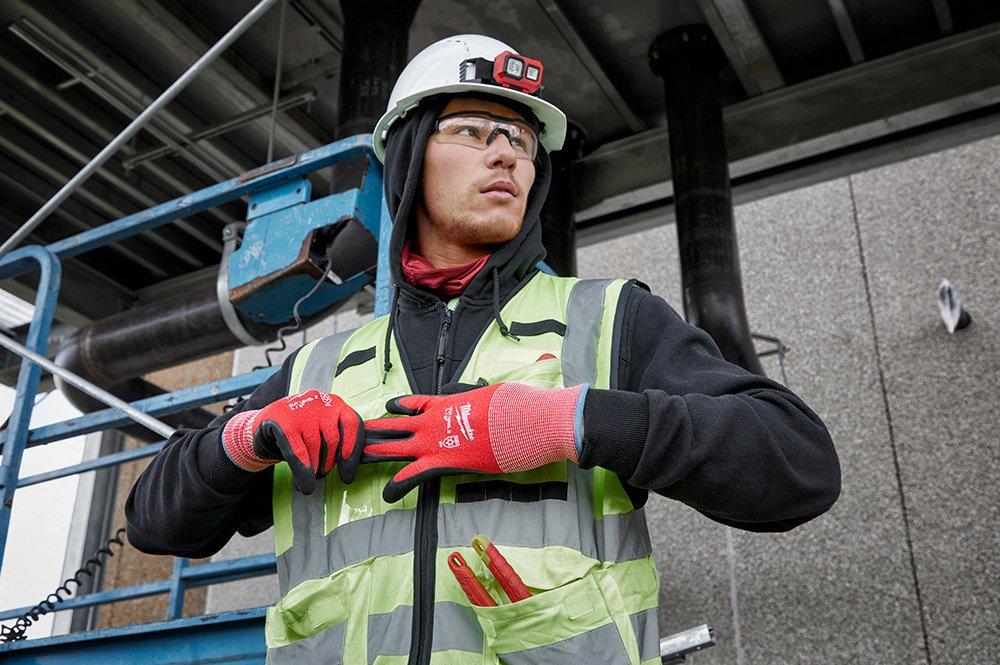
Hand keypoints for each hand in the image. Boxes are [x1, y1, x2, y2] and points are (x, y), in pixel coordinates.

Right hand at [222, 390, 363, 493]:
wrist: (262, 427)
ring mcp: (300, 408)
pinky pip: (297, 450)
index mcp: (334, 403)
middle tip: (322, 475)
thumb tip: (353, 465)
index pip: (352, 424)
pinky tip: (304, 484)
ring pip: (314, 446)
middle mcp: (319, 401)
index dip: (352, 450)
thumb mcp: (321, 432)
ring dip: (314, 468)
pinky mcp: (282, 419)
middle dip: (329, 463)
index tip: (348, 473)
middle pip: (333, 439)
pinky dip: (302, 470)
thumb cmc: (299, 433)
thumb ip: (339, 441)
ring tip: (310, 477)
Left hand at [363, 382, 587, 502]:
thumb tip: (469, 391)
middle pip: (394, 426)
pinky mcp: (446, 461)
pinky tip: (386, 494)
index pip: (413, 403)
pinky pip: (413, 474)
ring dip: (371, 454)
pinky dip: (398, 484)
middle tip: (350, 435)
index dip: (397, 408)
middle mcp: (434, 420)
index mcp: (446, 403)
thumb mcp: (494, 393)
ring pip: (394, 447)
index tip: (385, 409)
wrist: (528, 420)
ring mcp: (436, 440)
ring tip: (350, 459)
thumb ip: (477, 395)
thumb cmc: (518, 407)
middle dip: (371, 432)